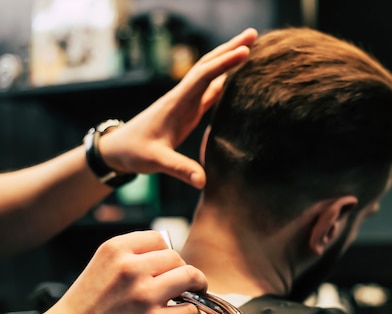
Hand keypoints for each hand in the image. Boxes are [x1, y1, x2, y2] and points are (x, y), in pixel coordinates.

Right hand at [40, 230, 207, 313]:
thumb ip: (131, 260)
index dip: (167, 254)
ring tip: (192, 295)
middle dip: (183, 271)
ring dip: (196, 287)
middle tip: (183, 284)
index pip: (159, 239)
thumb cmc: (84, 310)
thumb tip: (170, 261)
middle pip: (177, 258)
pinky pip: (190, 310)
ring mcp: (144, 295)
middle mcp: (131, 268)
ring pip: (190, 277)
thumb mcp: (101, 267)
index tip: (169, 266)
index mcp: (116, 250)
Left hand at [99, 28, 257, 188]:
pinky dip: (225, 79)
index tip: (245, 52)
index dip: (224, 63)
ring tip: (250, 47)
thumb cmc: (135, 153)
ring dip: (228, 59)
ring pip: (210, 74)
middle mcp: (182, 96)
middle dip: (230, 48)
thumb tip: (202, 181)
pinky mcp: (188, 111)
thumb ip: (179, 169)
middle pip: (208, 65)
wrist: (118, 150)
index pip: (203, 76)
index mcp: (177, 102)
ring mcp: (186, 102)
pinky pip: (210, 90)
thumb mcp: (155, 161)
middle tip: (254, 35)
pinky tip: (236, 76)